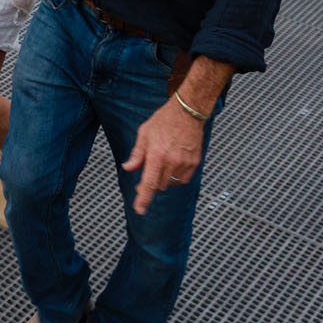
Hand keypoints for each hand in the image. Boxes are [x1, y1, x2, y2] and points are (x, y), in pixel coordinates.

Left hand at [122, 99, 204, 215]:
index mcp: (156, 155)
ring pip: (171, 183)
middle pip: (158, 185)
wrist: (187, 112)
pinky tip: (173, 164)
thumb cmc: (163, 121)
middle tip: (147, 172)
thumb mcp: (144, 134)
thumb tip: (128, 168)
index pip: (148, 183)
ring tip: (162, 161)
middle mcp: (171, 161)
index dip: (143, 199)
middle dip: (151, 183)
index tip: (140, 210)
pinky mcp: (195, 163)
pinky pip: (183, 179)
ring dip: (163, 179)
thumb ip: (136, 154)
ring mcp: (185, 163)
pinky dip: (176, 177)